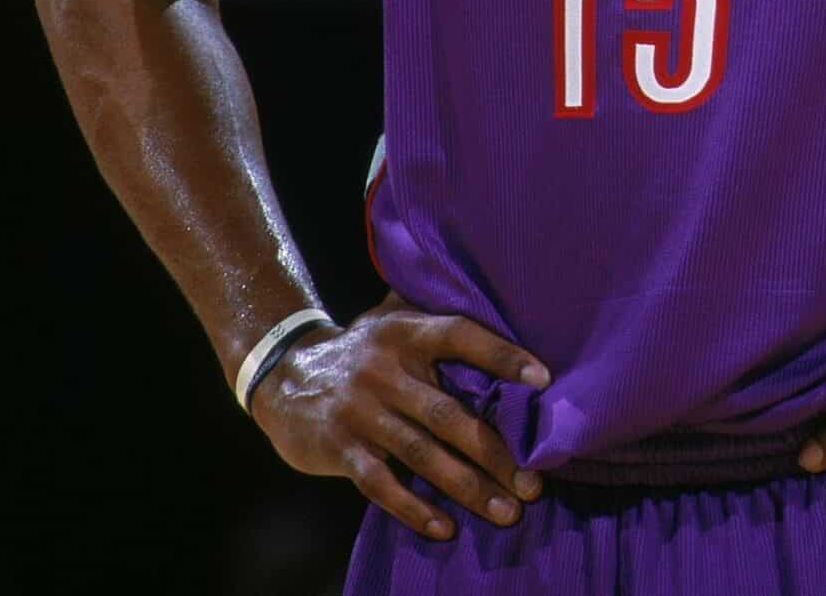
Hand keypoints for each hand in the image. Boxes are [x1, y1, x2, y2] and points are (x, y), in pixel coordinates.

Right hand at [249, 291, 550, 539]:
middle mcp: (383, 371)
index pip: (460, 335)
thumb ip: (437, 308)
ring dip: (467, 487)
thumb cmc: (363, 349)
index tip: (544, 379)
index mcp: (405, 332)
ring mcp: (359, 412)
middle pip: (449, 414)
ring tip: (507, 511)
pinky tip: (445, 527)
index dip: (502, 355)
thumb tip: (508, 298)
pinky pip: (380, 484)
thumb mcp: (393, 318)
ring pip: (421, 455)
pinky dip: (413, 508)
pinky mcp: (338, 449)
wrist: (281, 374)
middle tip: (534, 483)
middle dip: (496, 453)